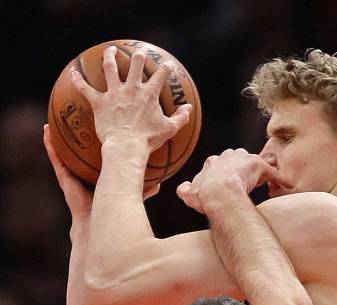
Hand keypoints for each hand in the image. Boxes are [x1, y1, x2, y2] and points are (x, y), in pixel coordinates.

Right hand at [44, 124, 159, 218]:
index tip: (100, 134)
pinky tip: (47, 131)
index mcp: (101, 182)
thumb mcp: (133, 195)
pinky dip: (50, 146)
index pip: (100, 163)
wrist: (101, 227)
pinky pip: (56, 160)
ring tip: (54, 122)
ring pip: (65, 156)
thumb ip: (144, 189)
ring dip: (59, 141)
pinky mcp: (65, 180)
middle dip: (78, 143)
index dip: (100, 151)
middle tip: (77, 122)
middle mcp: (86, 179)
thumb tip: (161, 183)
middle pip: (80, 158)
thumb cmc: (119, 214)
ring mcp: (74, 179)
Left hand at [71, 46, 191, 153]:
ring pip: (110, 68)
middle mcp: (132, 88)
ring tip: (110, 51)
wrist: (127, 147)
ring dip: (110, 56)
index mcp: (149, 94)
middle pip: (136, 64)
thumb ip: (181, 118)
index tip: (167, 65)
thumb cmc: (148, 140)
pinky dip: (78, 80)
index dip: (166, 68)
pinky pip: (85, 88)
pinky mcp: (99, 102)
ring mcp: (114, 93)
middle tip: (140, 53)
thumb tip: (188, 109)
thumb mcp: (169, 130)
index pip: (161, 75)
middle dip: (139, 56)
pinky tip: (73, 73)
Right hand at [177, 148, 290, 212]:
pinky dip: (280, 178)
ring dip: (262, 171)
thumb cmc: (205, 196)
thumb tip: (182, 188)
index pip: (222, 162)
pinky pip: (272, 172)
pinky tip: (286, 185)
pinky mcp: (258, 165)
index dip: (227, 172)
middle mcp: (228, 156)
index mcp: (213, 162)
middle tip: (249, 181)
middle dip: (245, 168)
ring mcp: (244, 159)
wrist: (218, 194)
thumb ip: (185, 190)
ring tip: (267, 182)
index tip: (230, 180)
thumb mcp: (189, 194)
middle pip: (240, 159)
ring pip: (256, 163)